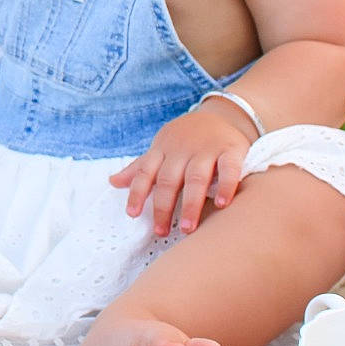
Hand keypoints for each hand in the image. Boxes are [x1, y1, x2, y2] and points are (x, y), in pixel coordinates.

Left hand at [109, 106, 253, 237]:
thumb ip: (140, 168)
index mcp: (162, 150)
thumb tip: (112, 181)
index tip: (132, 214)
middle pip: (169, 180)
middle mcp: (182, 150)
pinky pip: (228, 169)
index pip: (145, 172)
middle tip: (161, 231)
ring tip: (187, 227)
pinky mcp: (231, 150)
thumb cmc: (185, 139)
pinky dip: (225, 186)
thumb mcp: (161, 149)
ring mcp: (207, 149)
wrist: (220, 114)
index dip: (137, 193)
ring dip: (190, 204)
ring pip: (196, 178)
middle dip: (163, 206)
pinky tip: (222, 204)